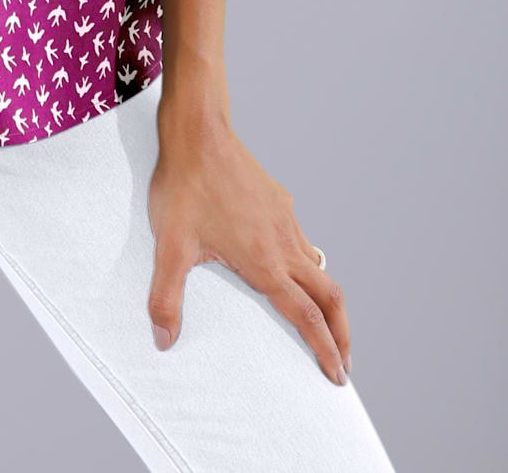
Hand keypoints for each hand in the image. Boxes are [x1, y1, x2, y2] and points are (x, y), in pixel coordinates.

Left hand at [145, 99, 350, 385]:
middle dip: (342, 332)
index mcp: (265, 262)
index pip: (307, 317)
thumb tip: (163, 339)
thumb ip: (166, 297)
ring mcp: (285, 219)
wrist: (198, 132)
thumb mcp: (170, 246)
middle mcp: (284, 243)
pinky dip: (308, 266)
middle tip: (344, 361)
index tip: (338, 375)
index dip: (326, 350)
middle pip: (330, 296)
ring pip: (319, 267)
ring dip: (327, 299)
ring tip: (320, 320)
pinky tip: (288, 267)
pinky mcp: (279, 200)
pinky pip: (303, 241)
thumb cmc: (185, 186)